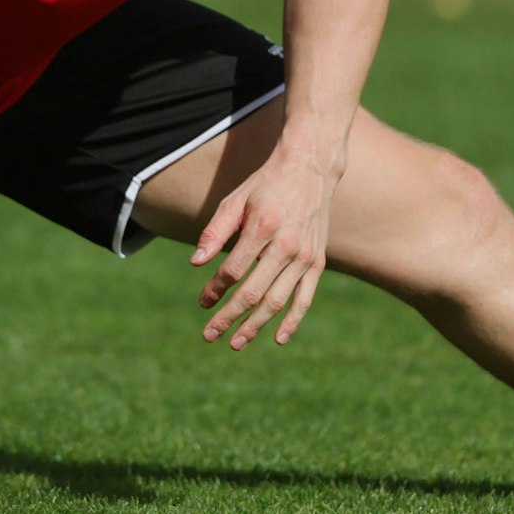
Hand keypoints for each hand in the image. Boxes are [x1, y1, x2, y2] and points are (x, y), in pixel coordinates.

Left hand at [190, 148, 340, 349]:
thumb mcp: (235, 201)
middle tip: (209, 335)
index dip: (215, 290)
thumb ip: (215, 232)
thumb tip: (195, 264)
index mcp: (263, 227)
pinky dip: (293, 321)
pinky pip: (305, 298)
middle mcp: (287, 245)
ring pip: (278, 301)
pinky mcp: (318, 262)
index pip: (233, 271)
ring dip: (255, 325)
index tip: (202, 301)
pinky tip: (277, 339)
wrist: (309, 170)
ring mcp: (306, 256)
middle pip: (253, 292)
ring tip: (235, 343)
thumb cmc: (265, 186)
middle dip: (229, 317)